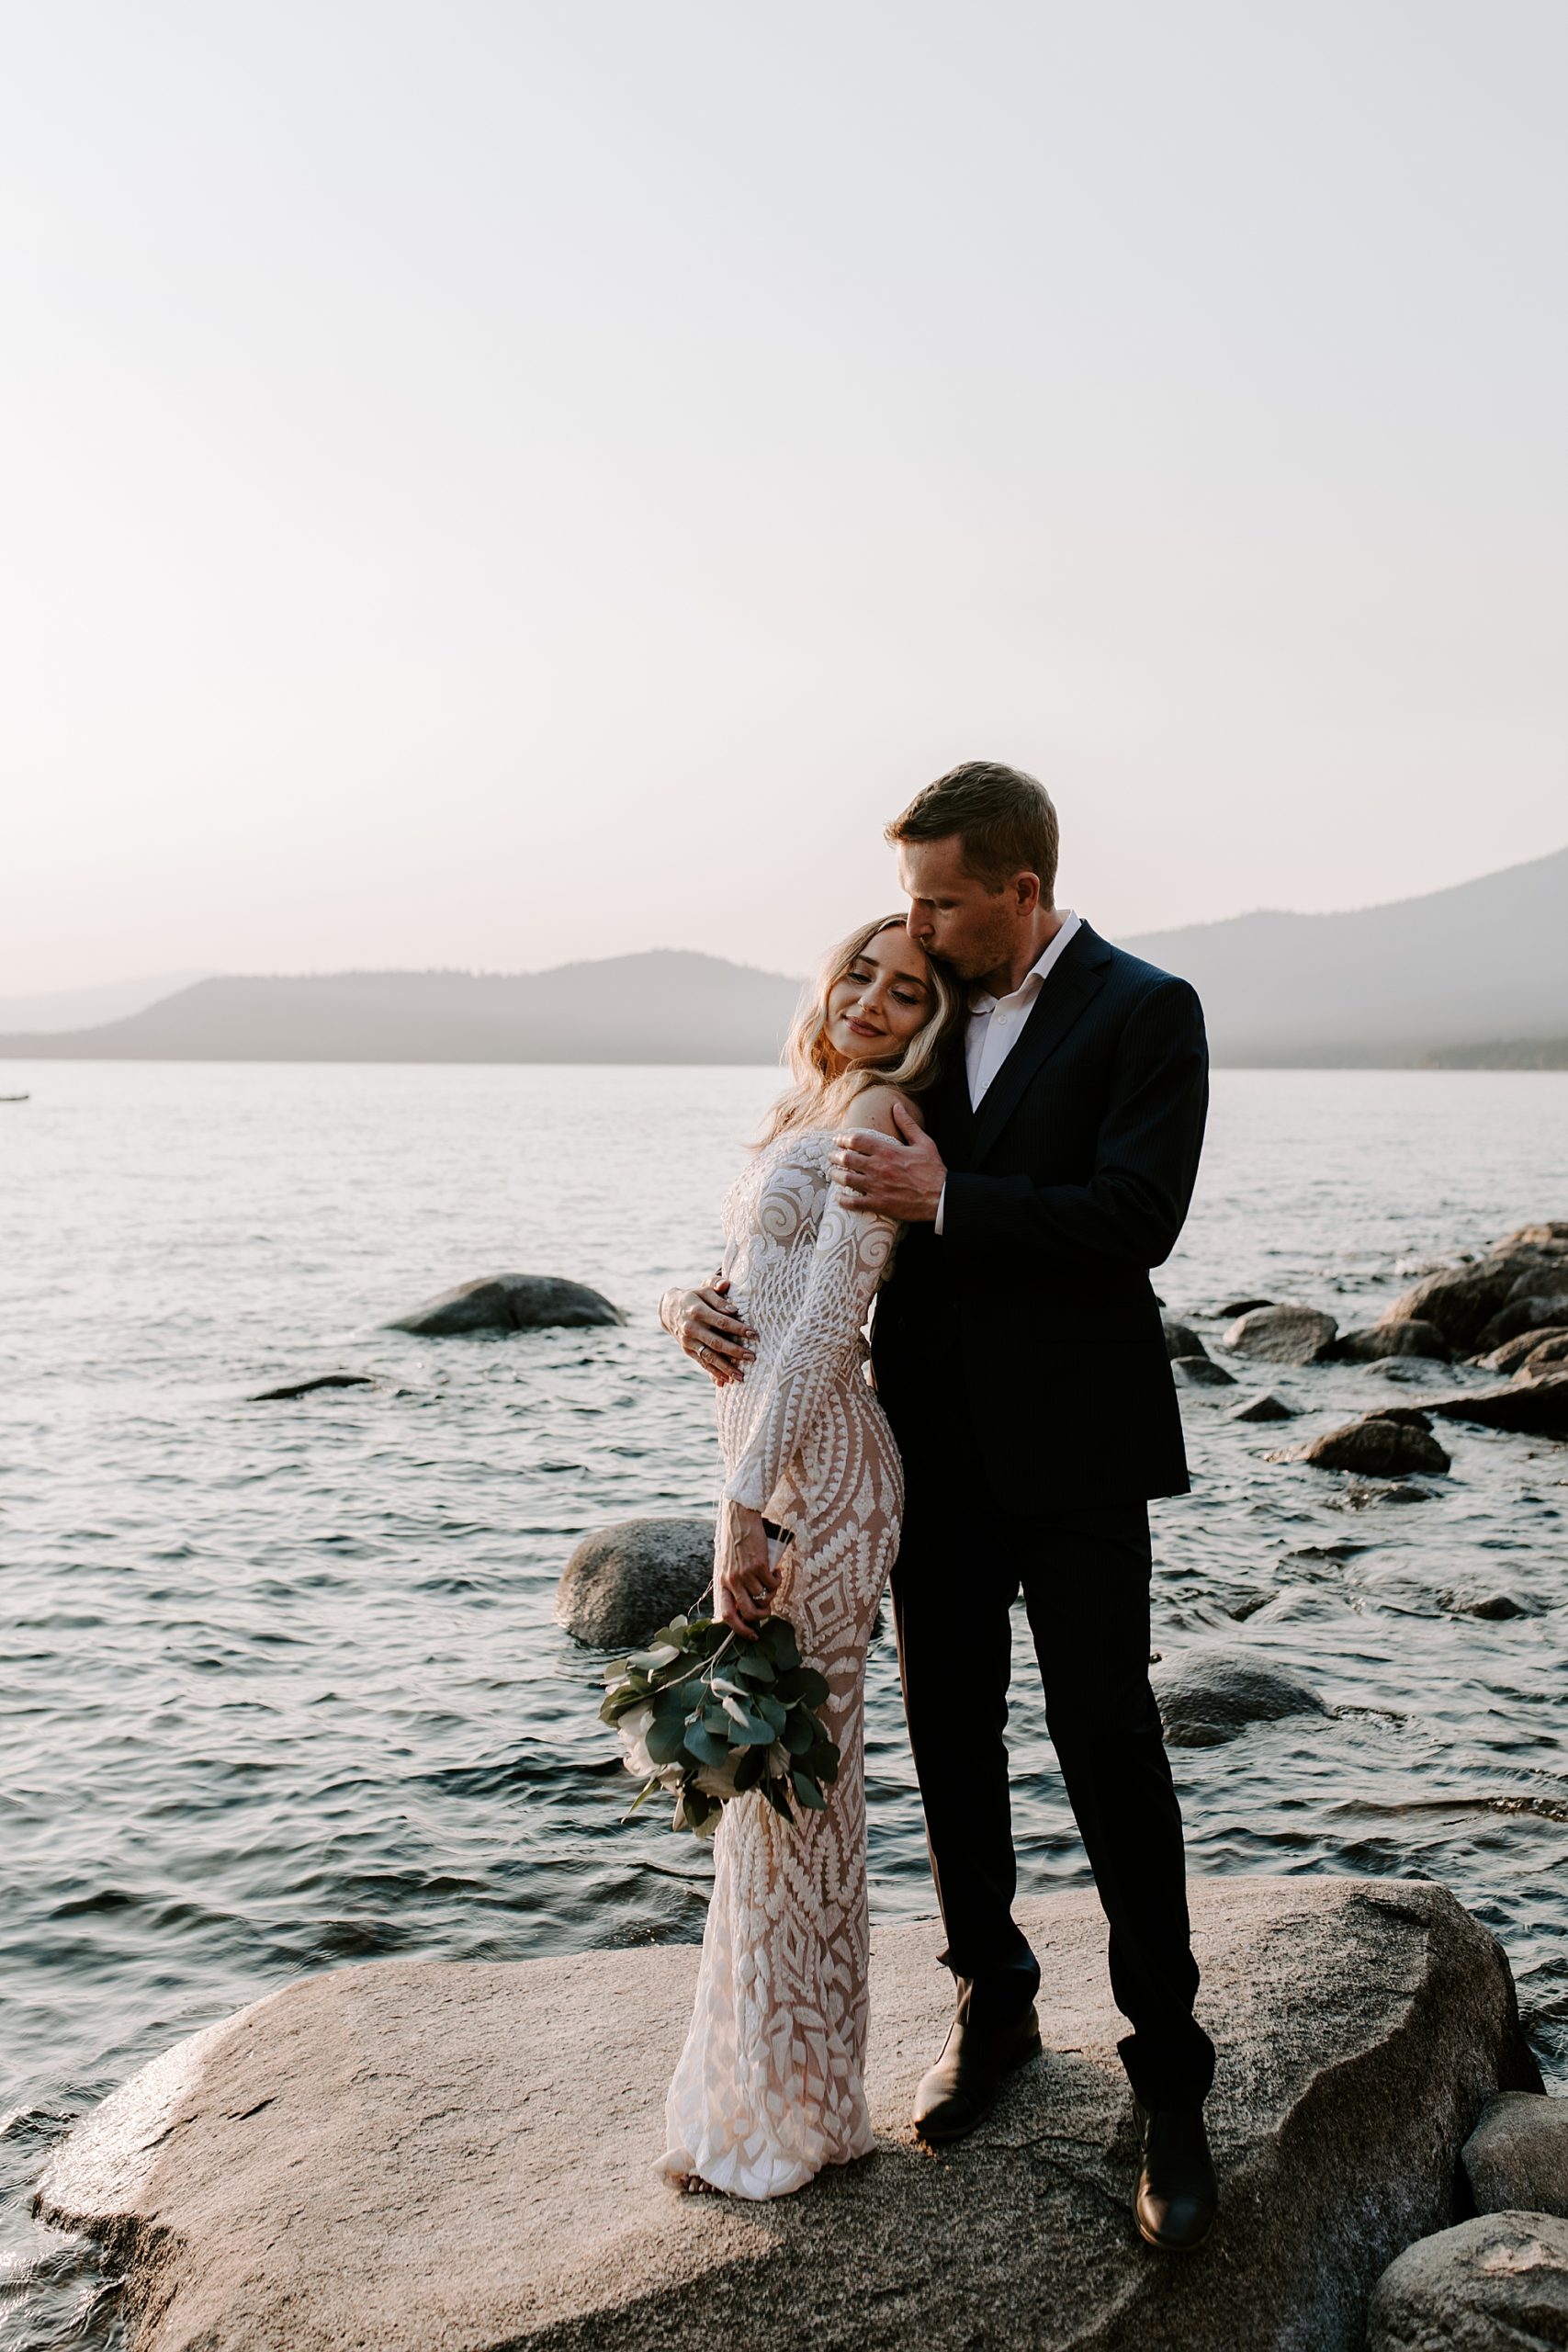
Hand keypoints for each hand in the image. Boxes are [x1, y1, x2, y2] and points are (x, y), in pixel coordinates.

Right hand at [659, 1275, 755, 1384]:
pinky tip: (726, 1381)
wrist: (669, 1310)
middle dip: (734, 1351)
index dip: (738, 1328)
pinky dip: (714, 1373)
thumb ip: (717, 1289)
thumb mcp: (704, 1289)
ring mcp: (688, 1341)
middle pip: (716, 1342)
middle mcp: (691, 1328)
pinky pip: (702, 1363)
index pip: (721, 1321)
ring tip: (741, 1376)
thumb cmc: (695, 1297)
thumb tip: (730, 1300)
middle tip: (752, 1357)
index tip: (754, 1334)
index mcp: (697, 1311)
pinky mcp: (687, 1350)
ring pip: (708, 1357)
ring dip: (725, 1368)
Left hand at [714, 1503, 779, 1639]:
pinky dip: (778, 1580)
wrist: (739, 1519)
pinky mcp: (759, 1565)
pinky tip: (775, 1570)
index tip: (752, 1636)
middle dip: (762, 1616)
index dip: (739, 1630)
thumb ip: (733, 1585)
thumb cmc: (735, 1544)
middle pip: (748, 1612)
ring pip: (764, 1598)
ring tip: (771, 1582)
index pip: (726, 1614)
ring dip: (772, 1594)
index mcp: (721, 1583)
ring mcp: (745, 1574)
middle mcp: (731, 1581)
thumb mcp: (727, 1566)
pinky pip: (773, 1584)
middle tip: (768, 1610)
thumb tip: (745, 1607)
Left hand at [831, 1099, 945, 1221]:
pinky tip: (839, 1198)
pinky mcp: (879, 1203)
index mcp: (888, 1151)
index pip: (857, 1140)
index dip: (843, 1139)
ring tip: (832, 1173)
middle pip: (847, 1159)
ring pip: (847, 1179)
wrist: (941, 1197)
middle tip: (831, 1156)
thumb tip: (896, 1106)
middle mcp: (879, 1167)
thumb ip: (907, 1124)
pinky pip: (854, 1202)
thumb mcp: (923, 1143)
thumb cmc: (933, 1170)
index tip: (838, 1140)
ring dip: (836, 1175)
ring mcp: (877, 1186)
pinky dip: (843, 1200)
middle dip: (835, 1156)